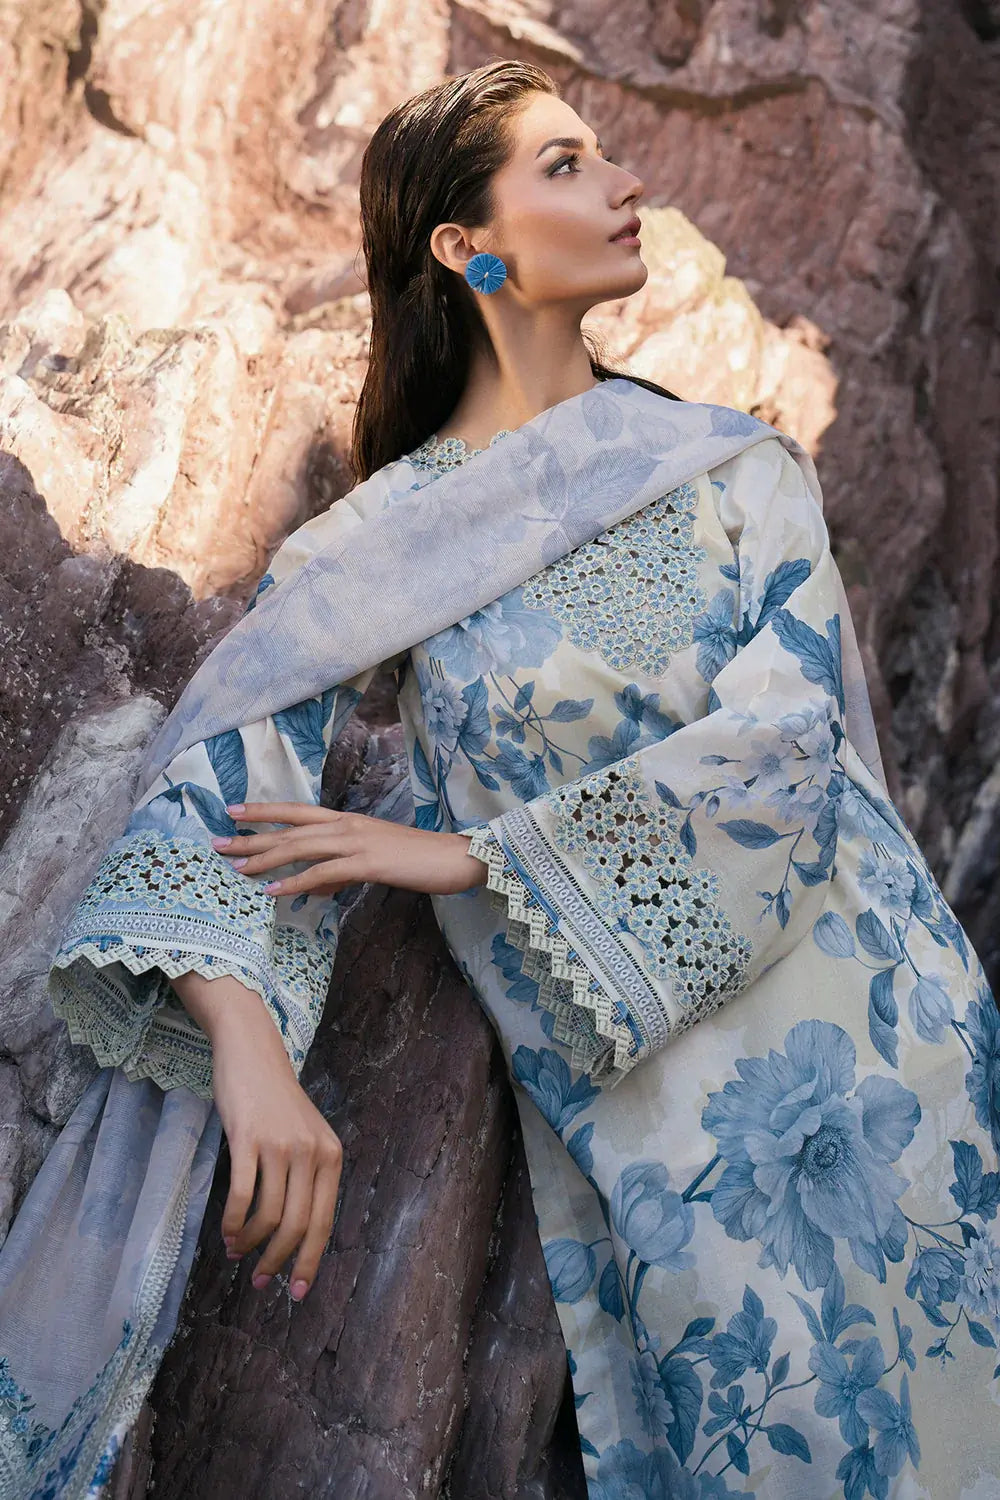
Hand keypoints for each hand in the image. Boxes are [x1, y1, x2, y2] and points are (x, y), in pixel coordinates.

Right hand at [209, 993, 343, 1300]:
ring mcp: (281, 1145)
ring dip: (250, 1243)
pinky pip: (243, 1196)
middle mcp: (312, 1152)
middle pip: (298, 1225)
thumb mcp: (306, 1137)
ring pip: (269, 1216)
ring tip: (237, 1251)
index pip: (324, 1222)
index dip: (310, 1261)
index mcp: (332, 1156)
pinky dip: (233, 1222)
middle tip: (261, 1280)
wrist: (252, 1053)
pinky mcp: (249, 1138)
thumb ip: (308, 1177)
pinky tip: (226, 1232)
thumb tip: (298, 1234)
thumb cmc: (275, 1101)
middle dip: (280, 1261)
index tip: (297, 1291)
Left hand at [210, 801, 488, 898]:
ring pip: (300, 847)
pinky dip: (295, 882)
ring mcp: (357, 842)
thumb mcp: (373, 864)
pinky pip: (323, 873)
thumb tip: (316, 889)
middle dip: (250, 836)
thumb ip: (341, 873)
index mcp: (348, 821)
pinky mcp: (368, 862)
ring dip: (264, 858)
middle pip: (289, 828)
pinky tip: (273, 891)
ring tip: (234, 867)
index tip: (233, 812)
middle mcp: (346, 825)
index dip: (264, 812)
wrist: (456, 857)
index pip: (297, 812)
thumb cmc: (417, 861)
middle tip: (216, 842)